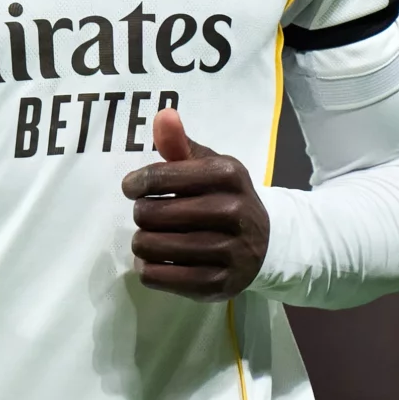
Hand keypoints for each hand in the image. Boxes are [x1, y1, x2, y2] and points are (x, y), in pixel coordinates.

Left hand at [120, 108, 268, 300]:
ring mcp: (227, 251)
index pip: (159, 176)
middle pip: (150, 213)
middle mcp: (232, 211)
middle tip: (149, 214)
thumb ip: (180, 142)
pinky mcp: (217, 284)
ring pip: (151, 246)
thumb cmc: (225, 196)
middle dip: (141, 213)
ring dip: (142, 241)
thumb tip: (163, 115)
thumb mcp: (209, 165)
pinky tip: (156, 260)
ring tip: (151, 237)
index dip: (136, 182)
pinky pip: (157, 277)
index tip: (132, 188)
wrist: (266, 242)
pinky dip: (147, 268)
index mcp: (227, 174)